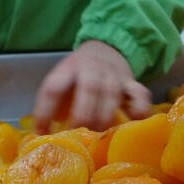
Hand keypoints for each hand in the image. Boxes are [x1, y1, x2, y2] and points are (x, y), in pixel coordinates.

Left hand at [33, 40, 151, 132]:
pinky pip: (140, 95)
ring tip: (99, 135)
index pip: (54, 88)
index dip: (45, 111)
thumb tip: (43, 134)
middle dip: (83, 115)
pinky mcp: (133, 83)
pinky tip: (131, 123)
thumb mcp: (63, 79)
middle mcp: (92, 68)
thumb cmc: (80, 74)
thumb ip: (55, 101)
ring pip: (113, 94)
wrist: (107, 49)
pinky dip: (138, 110)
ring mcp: (115, 75)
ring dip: (105, 117)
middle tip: (78, 133)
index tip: (42, 131)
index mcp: (69, 68)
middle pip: (89, 89)